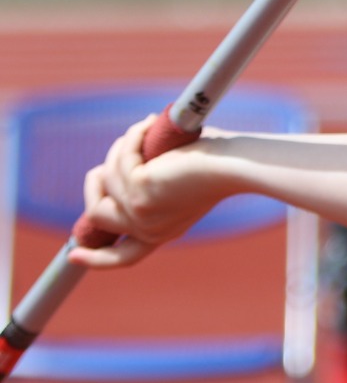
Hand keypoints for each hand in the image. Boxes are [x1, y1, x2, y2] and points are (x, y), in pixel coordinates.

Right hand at [70, 116, 222, 268]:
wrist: (237, 163)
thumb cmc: (218, 163)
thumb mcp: (175, 183)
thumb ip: (144, 185)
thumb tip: (108, 174)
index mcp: (160, 233)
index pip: (122, 258)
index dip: (95, 258)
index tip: (73, 255)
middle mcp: (149, 230)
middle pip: (97, 214)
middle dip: (99, 179)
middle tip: (122, 149)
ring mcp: (140, 214)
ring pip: (104, 181)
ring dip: (122, 149)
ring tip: (147, 129)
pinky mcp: (139, 190)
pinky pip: (120, 160)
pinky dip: (133, 137)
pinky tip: (150, 124)